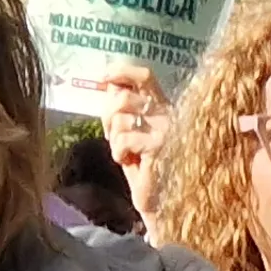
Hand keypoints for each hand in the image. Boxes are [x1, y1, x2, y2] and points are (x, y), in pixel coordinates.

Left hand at [95, 63, 171, 201]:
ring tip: (124, 152)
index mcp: (162, 106)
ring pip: (121, 117)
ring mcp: (165, 129)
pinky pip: (124, 139)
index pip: (145, 76)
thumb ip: (122, 109)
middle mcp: (167, 113)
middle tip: (110, 134)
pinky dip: (118, 152)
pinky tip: (127, 161)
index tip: (103, 78)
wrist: (159, 199)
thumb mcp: (130, 132)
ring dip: (114, 138)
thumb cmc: (143, 166)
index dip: (122, 72)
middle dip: (107, 115)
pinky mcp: (159, 146)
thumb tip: (108, 85)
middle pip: (124, 96)